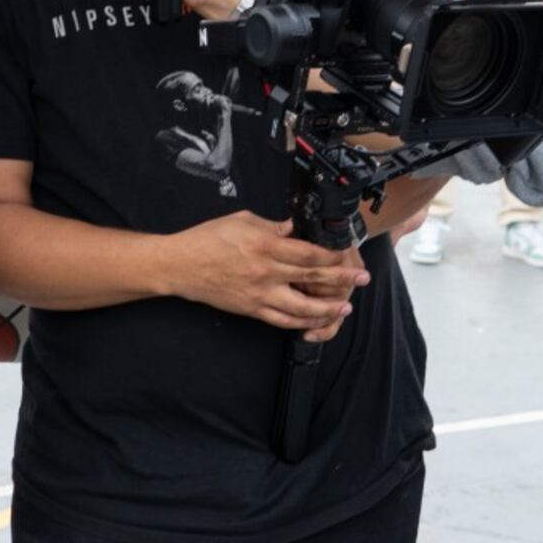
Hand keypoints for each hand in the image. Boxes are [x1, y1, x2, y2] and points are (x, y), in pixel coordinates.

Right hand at [171, 210, 367, 338]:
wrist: (181, 265)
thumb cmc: (208, 239)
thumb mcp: (244, 220)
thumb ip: (273, 227)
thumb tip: (296, 228)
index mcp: (265, 246)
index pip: (308, 253)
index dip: (332, 256)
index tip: (347, 254)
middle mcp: (266, 272)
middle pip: (312, 279)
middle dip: (341, 280)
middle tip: (361, 279)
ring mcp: (260, 294)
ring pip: (302, 307)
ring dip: (327, 308)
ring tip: (345, 307)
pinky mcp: (251, 309)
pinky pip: (281, 320)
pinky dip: (301, 322)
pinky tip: (314, 320)